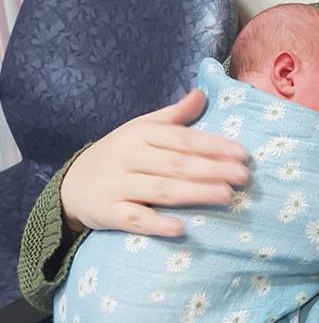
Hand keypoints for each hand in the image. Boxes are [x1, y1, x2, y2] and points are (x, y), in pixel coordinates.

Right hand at [60, 89, 249, 236]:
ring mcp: (118, 186)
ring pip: (161, 190)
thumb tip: (203, 93)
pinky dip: (156, 224)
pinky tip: (180, 228)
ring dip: (195, 193)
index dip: (213, 146)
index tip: (242, 154)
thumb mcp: (141, 128)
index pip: (183, 139)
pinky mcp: (109, 213)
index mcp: (141, 134)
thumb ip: (174, 115)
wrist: (71, 184)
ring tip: (226, 195)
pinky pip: (134, 219)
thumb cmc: (119, 153)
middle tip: (243, 176)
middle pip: (176, 164)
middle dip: (212, 169)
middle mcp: (130, 157)